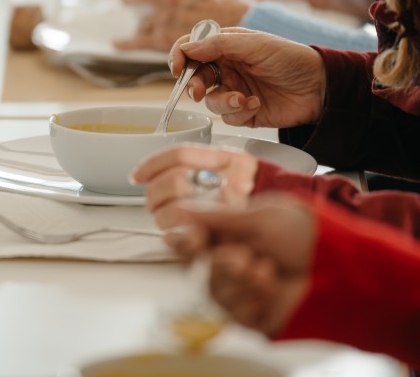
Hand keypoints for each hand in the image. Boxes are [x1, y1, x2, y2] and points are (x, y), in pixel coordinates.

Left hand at [130, 143, 257, 226]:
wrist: (282, 218)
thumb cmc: (247, 191)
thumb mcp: (229, 166)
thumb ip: (195, 163)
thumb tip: (146, 172)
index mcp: (229, 158)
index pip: (180, 154)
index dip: (152, 163)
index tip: (138, 175)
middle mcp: (232, 180)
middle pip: (176, 181)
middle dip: (154, 194)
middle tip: (151, 202)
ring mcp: (232, 207)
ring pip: (179, 208)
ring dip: (161, 216)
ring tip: (162, 217)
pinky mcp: (229, 232)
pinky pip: (191, 233)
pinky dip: (174, 235)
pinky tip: (171, 233)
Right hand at [164, 196, 315, 335]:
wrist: (342, 270)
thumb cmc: (310, 236)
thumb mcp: (261, 216)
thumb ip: (218, 217)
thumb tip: (183, 210)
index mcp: (236, 235)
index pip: (197, 241)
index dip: (188, 242)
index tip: (192, 241)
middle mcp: (237, 262)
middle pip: (201, 267)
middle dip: (223, 261)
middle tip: (245, 257)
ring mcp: (245, 290)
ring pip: (214, 289)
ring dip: (240, 280)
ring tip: (267, 272)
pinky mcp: (254, 315)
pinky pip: (232, 312)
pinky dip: (251, 299)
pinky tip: (271, 290)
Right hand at [170, 28, 326, 127]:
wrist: (320, 88)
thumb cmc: (291, 58)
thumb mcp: (254, 44)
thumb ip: (218, 44)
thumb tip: (187, 46)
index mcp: (225, 47)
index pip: (191, 48)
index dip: (179, 57)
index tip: (177, 69)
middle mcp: (226, 68)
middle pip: (195, 78)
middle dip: (195, 86)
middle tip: (199, 93)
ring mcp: (234, 90)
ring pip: (209, 101)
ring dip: (223, 101)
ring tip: (243, 100)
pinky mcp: (244, 112)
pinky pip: (227, 117)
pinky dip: (239, 112)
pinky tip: (256, 104)